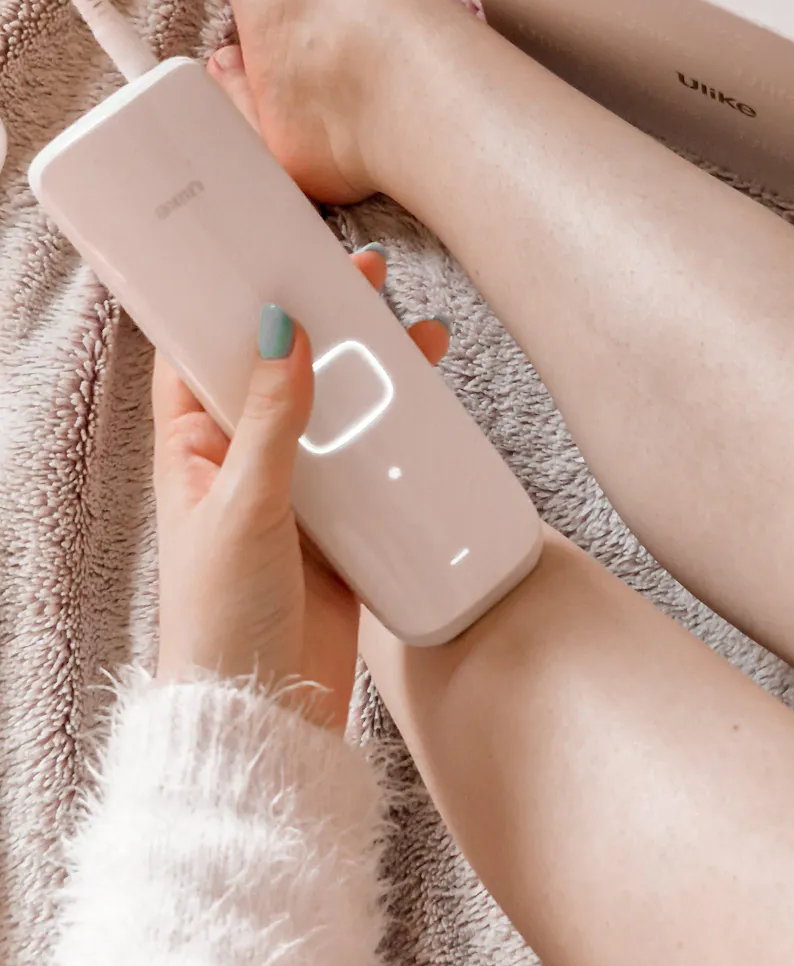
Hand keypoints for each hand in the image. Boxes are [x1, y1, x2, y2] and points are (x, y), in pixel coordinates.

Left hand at [152, 247, 448, 726]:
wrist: (266, 711)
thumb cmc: (222, 618)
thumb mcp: (244, 508)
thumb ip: (270, 422)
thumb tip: (282, 332)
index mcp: (194, 450)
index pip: (200, 355)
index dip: (229, 303)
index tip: (264, 255)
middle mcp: (242, 462)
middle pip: (282, 372)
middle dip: (318, 323)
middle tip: (358, 277)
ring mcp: (295, 492)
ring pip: (334, 412)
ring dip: (368, 373)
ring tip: (412, 331)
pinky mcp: (340, 526)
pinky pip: (370, 464)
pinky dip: (397, 434)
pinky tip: (428, 408)